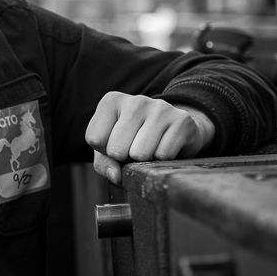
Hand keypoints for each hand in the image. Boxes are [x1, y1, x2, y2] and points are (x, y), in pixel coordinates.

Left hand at [85, 92, 214, 184]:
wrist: (175, 129)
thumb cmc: (134, 139)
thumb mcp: (110, 148)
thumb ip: (104, 162)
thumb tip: (115, 175)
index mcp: (111, 101)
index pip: (95, 139)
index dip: (105, 151)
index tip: (117, 142)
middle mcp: (135, 100)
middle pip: (116, 149)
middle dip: (124, 157)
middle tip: (134, 147)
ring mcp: (160, 108)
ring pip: (140, 154)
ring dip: (144, 160)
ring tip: (149, 147)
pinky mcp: (181, 120)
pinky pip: (163, 155)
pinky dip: (163, 159)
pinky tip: (165, 145)